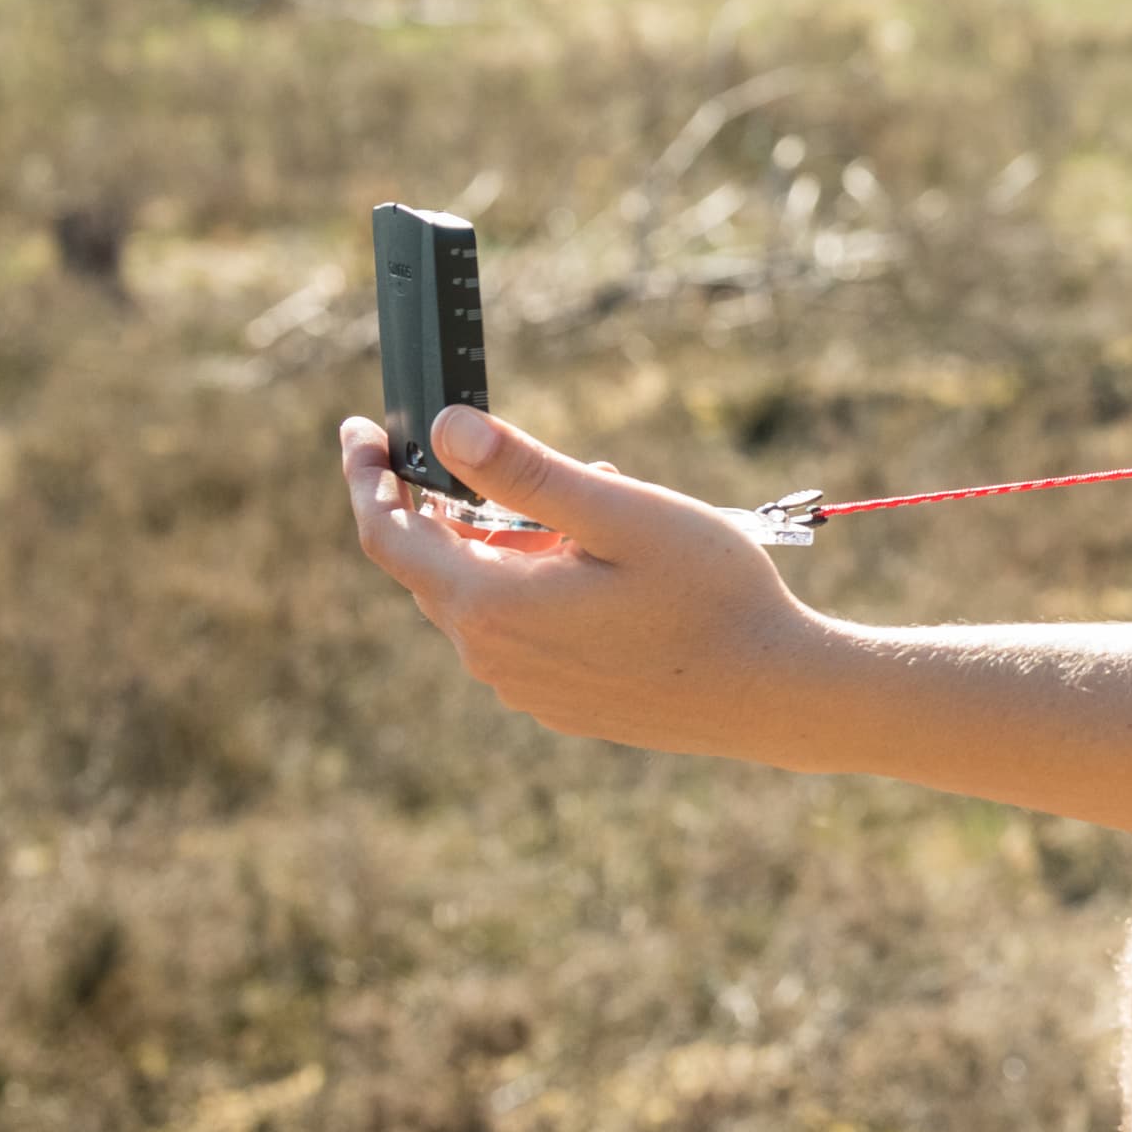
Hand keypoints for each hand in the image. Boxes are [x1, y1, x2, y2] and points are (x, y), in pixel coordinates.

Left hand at [341, 407, 846, 765]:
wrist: (773, 695)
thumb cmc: (711, 595)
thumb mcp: (624, 514)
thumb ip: (529, 473)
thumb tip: (446, 427)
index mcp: (491, 604)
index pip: (387, 535)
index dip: (365, 478)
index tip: (358, 430)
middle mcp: (490, 656)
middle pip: (436, 565)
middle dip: (463, 503)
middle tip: (531, 458)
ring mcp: (524, 688)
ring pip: (482, 598)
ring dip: (510, 546)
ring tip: (598, 510)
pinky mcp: (560, 704)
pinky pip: (518, 633)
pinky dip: (536, 588)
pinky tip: (610, 572)